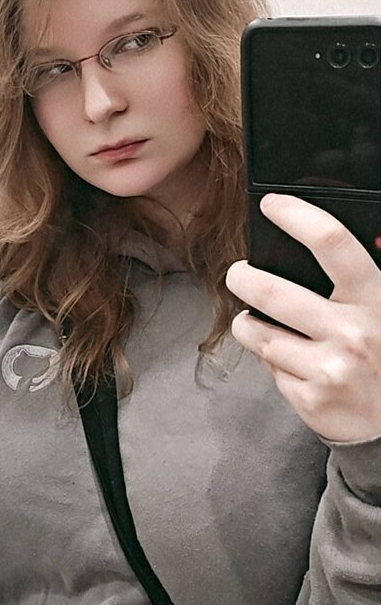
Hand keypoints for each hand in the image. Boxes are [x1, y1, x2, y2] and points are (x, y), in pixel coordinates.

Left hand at [225, 194, 380, 442]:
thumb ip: (366, 277)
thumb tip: (332, 234)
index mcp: (376, 299)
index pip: (332, 243)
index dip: (297, 216)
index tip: (273, 206)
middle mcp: (352, 332)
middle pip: (273, 291)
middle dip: (243, 277)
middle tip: (238, 273)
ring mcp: (329, 368)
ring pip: (260, 334)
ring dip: (247, 324)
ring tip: (252, 320)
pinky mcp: (310, 398)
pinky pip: (271, 368)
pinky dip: (272, 361)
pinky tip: (289, 360)